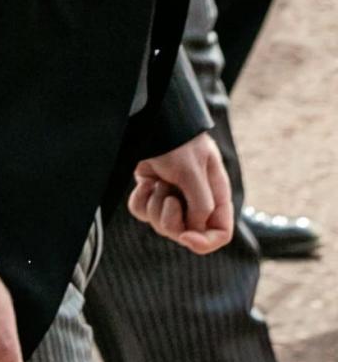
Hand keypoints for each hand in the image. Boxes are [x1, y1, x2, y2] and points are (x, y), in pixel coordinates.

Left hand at [129, 131, 232, 253]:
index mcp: (215, 194)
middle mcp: (195, 199)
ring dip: (155, 207)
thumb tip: (196, 230)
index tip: (186, 236)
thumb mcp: (193, 172)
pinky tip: (144, 182)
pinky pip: (143, 212)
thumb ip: (201, 205)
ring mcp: (172, 196)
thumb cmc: (177, 141)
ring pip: (163, 225)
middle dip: (172, 220)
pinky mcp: (151, 191)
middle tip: (167, 197)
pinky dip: (141, 201)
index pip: (220, 232)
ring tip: (158, 182)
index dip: (206, 241)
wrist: (150, 120)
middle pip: (188, 233)